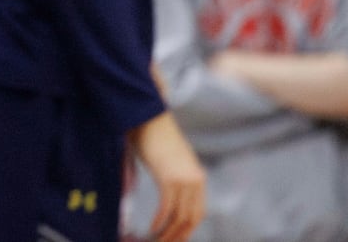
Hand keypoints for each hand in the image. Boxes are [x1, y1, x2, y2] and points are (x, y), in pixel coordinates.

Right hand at [129, 112, 204, 241]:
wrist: (149, 117)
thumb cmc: (155, 136)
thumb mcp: (171, 160)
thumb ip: (175, 176)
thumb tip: (168, 193)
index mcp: (198, 178)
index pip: (198, 212)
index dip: (188, 229)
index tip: (177, 239)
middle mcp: (195, 181)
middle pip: (190, 218)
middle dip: (178, 236)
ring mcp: (183, 180)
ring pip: (179, 216)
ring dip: (168, 232)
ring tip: (157, 241)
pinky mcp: (169, 178)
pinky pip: (167, 207)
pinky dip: (160, 220)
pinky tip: (152, 228)